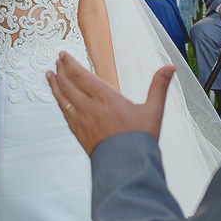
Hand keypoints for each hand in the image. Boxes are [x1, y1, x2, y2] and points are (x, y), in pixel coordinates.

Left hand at [47, 52, 174, 154]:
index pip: (81, 75)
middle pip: (68, 83)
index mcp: (105, 97)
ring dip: (55, 84)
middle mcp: (88, 106)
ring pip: (62, 97)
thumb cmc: (140, 138)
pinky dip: (59, 102)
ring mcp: (81, 120)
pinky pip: (64, 113)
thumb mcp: (153, 110)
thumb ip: (159, 87)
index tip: (62, 54)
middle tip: (56, 61)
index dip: (70, 63)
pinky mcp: (78, 133)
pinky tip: (59, 100)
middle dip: (61, 70)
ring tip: (49, 75)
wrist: (126, 166)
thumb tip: (171, 67)